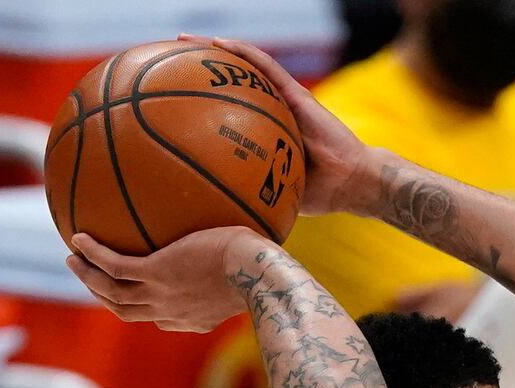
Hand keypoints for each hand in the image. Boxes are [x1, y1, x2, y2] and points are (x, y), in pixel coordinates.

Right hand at [67, 227, 264, 332]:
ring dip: (88, 278)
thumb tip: (249, 247)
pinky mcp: (155, 274)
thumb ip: (239, 267)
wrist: (258, 273)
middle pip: (126, 310)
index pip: (159, 317)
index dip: (142, 307)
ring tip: (72, 259)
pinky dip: (94, 254)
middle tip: (89, 279)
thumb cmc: (262, 269)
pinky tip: (79, 237)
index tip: (135, 294)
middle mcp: (171, 312)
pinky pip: (114, 266)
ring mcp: (160, 295)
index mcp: (191, 318)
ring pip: (111, 293)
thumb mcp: (249, 272)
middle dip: (104, 297)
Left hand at [181, 36, 372, 217]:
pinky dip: (241, 52)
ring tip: (181, 41)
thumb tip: (209, 218)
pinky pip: (264, 65)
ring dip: (212, 50)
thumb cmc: (319, 195)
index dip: (196, 104)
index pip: (223, 111)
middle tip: (162, 63)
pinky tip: (218, 43)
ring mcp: (281, 99)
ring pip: (242, 66)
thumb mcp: (271, 197)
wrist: (352, 182)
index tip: (165, 102)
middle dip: (195, 71)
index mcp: (260, 133)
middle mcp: (268, 111)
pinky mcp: (296, 93)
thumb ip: (244, 196)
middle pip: (226, 84)